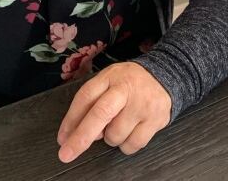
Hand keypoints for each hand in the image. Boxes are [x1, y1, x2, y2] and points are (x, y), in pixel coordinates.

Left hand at [57, 62, 171, 162]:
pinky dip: (126, 144)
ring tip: (119, 123)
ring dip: (111, 137)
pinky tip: (130, 131)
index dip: (71, 120)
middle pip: (101, 114)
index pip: (86, 97)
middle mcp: (127, 89)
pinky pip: (132, 145)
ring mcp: (143, 104)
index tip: (62, 139)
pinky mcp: (156, 119)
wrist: (165, 74)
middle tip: (66, 154)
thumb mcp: (108, 82)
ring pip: (115, 135)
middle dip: (81, 137)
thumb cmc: (129, 83)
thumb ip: (90, 103)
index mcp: (111, 77)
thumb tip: (70, 135)